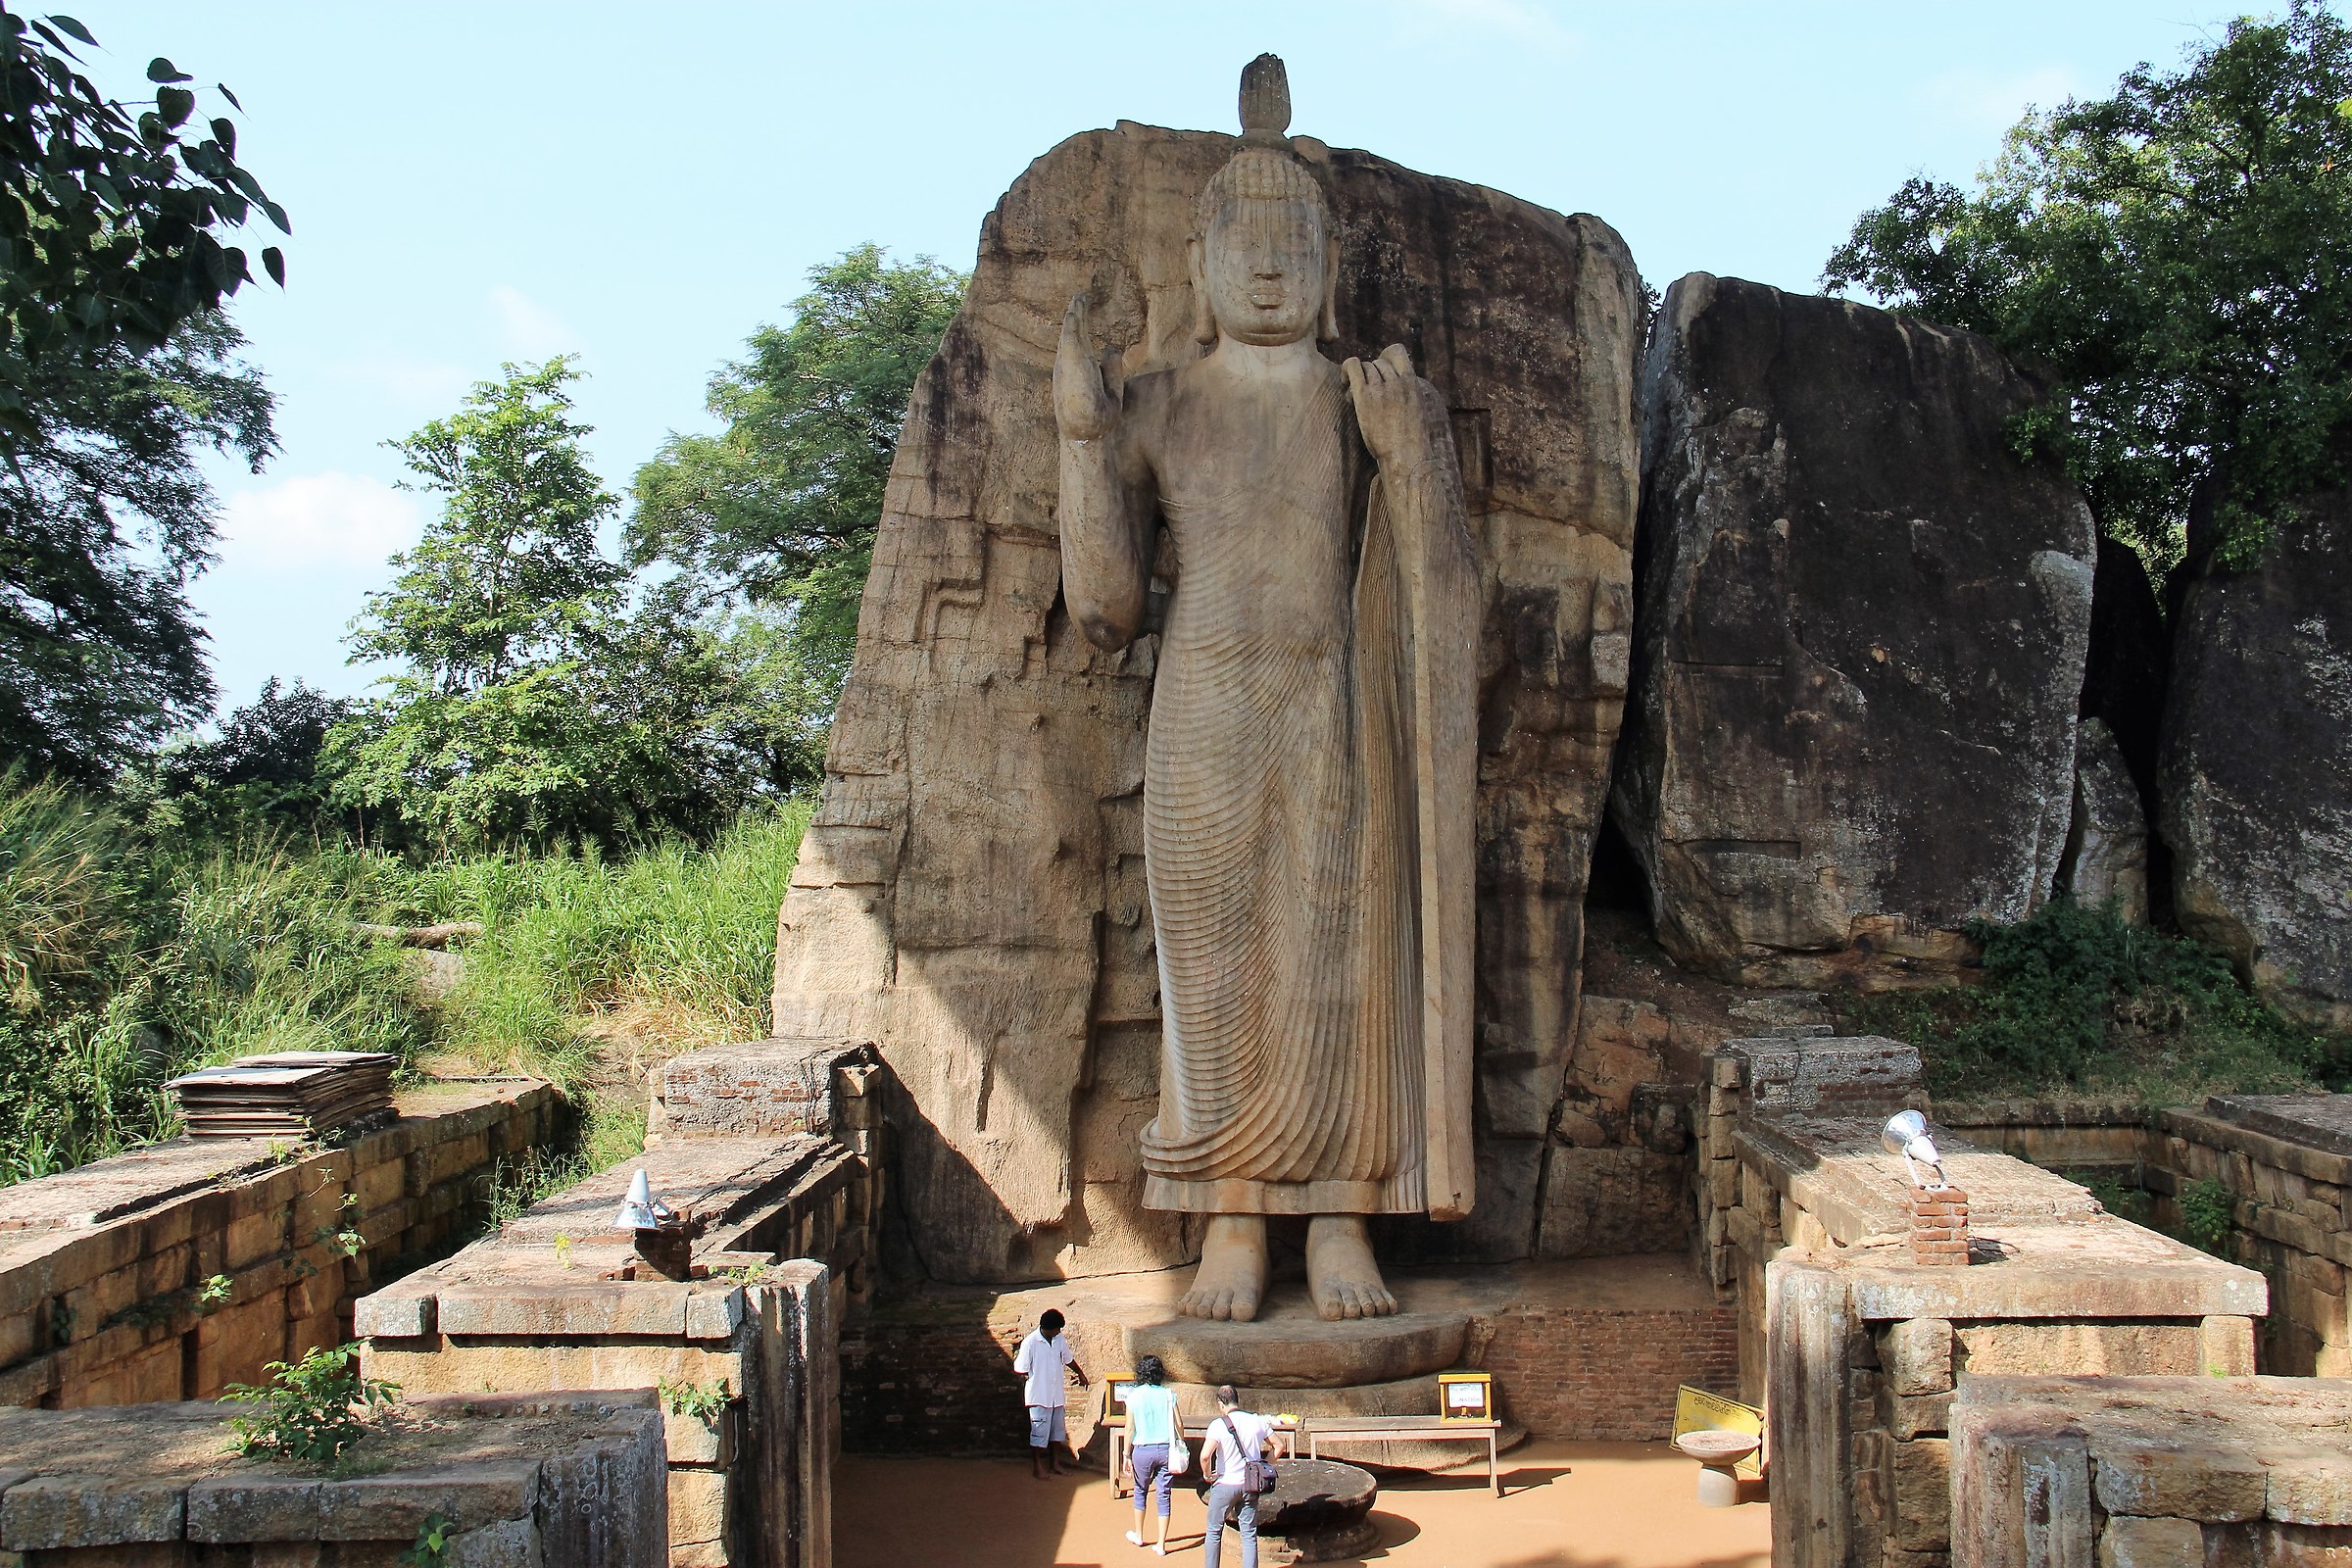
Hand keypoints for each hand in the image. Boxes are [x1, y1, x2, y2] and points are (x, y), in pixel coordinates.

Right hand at [1055, 293, 1123, 440]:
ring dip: (1075, 314)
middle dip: (1077, 316)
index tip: (1083, 314)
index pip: (1080, 345)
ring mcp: (1069, 364)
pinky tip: (1076, 309)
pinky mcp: (1071, 363)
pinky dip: (1072, 322)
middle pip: (1073, 335)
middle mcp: (1070, 366)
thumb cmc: (1098, 420)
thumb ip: (1112, 368)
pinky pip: (1070, 338)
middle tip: (1080, 299)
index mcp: (1079, 371)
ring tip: (1079, 297)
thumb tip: (1112, 346)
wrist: (1088, 432)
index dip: (1081, 328)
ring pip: (1071, 333)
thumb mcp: (1112, 390)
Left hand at [1343, 343, 1431, 467]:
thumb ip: (1405, 396)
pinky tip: (1344, 381)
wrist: (1406, 456)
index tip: (1380, 371)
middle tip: (1365, 393)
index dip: (1385, 357)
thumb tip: (1390, 392)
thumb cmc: (1410, 442)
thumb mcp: (1415, 412)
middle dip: (1370, 374)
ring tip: (1354, 396)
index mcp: (1412, 384)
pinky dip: (1346, 368)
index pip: (1397, 352)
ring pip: (1365, 366)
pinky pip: (1353, 367)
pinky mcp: (1365, 396)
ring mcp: (1382, 388)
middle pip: (1378, 362)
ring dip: (1358, 378)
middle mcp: (1397, 382)